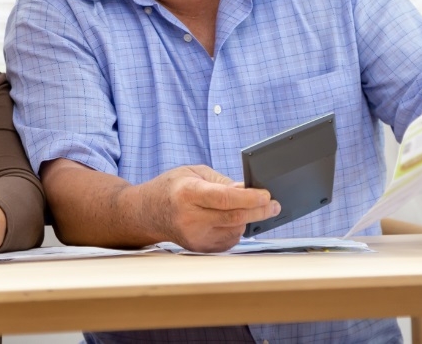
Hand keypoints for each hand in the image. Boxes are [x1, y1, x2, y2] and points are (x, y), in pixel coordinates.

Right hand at [139, 165, 277, 252]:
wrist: (146, 212)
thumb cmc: (171, 188)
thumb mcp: (194, 173)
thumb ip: (222, 182)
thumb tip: (248, 190)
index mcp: (188, 193)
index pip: (225, 199)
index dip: (250, 198)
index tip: (267, 196)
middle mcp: (190, 218)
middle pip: (234, 217)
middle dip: (259, 211)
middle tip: (274, 205)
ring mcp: (194, 237)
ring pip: (235, 230)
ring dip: (247, 219)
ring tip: (248, 208)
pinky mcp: (199, 248)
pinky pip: (229, 240)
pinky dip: (236, 229)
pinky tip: (232, 220)